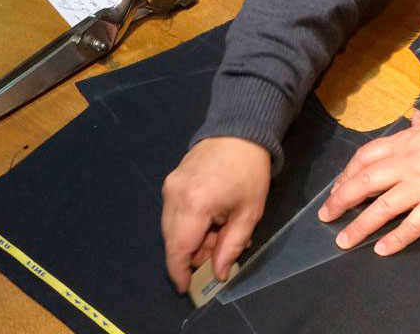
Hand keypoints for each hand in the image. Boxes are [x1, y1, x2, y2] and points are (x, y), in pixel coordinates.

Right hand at [161, 136, 270, 292]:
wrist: (240, 131)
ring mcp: (169, 186)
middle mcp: (174, 196)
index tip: (187, 288)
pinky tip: (210, 219)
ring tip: (219, 232)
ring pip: (171, 228)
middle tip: (217, 254)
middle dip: (191, 255)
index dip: (180, 273)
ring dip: (191, 239)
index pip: (178, 249)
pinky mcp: (171, 180)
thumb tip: (217, 274)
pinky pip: (173, 212)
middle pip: (173, 240)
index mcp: (194, 204)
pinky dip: (188, 223)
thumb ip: (230, 247)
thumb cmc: (249, 172)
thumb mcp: (248, 214)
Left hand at [318, 110, 419, 255]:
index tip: (337, 187)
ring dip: (360, 225)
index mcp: (401, 144)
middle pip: (364, 183)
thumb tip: (415, 118)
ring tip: (344, 240)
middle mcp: (404, 166)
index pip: (364, 158)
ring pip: (382, 208)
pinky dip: (396, 239)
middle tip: (325, 215)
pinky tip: (381, 250)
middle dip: (341, 200)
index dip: (347, 173)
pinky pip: (412, 226)